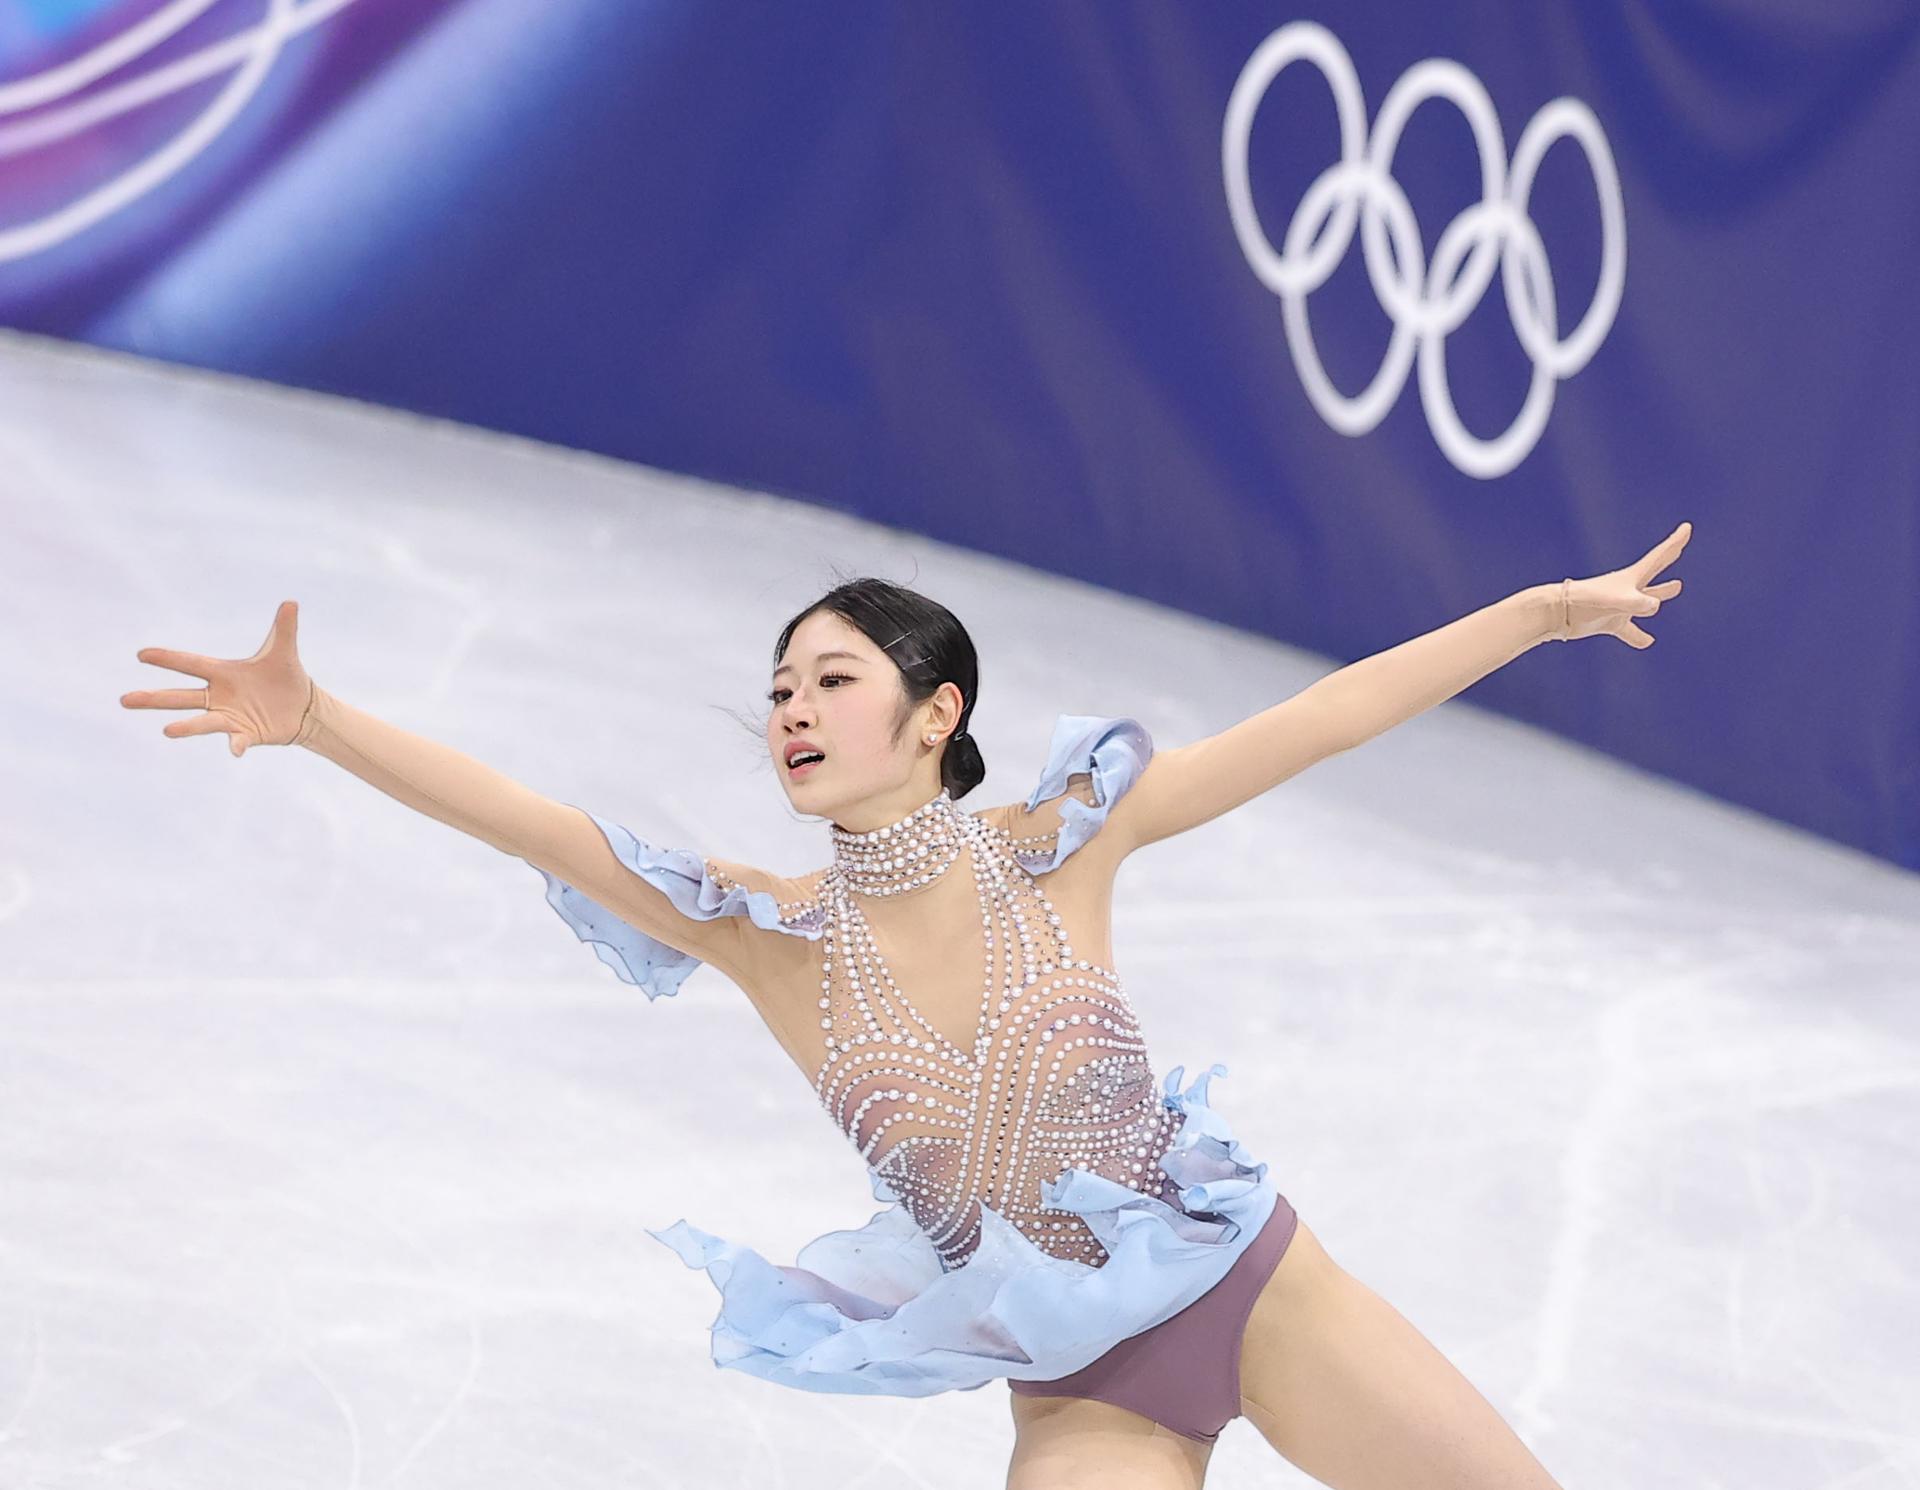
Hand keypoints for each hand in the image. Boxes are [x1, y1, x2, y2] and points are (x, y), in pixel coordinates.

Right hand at [121, 599, 314, 756]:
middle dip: (154, 698)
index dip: (167, 659)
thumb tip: (291, 602)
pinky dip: (236, 745)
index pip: (190, 664)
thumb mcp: (283, 651)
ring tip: (167, 731)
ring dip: (186, 727)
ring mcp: (230, 717)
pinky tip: (235, 750)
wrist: (304, 706)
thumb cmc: (285, 676)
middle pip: (181, 697)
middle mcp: (220, 696)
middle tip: (124, 700)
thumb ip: (285, 628)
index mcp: (223, 673)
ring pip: (202, 722)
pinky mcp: (246, 733)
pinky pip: (237, 740)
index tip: (141, 654)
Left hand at [1556, 522, 1690, 647]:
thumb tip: (1655, 606)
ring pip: (1647, 601)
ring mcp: (1620, 605)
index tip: (1687, 527)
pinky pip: (1629, 630)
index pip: (1660, 556)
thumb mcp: (1615, 601)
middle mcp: (1628, 589)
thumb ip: (1635, 603)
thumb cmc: (1585, 601)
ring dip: (1661, 593)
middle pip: (1655, 571)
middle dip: (1669, 556)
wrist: (1557, 613)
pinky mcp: (1610, 622)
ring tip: (1677, 585)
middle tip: (1680, 545)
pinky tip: (1648, 642)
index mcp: (1632, 578)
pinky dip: (1639, 636)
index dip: (1675, 542)